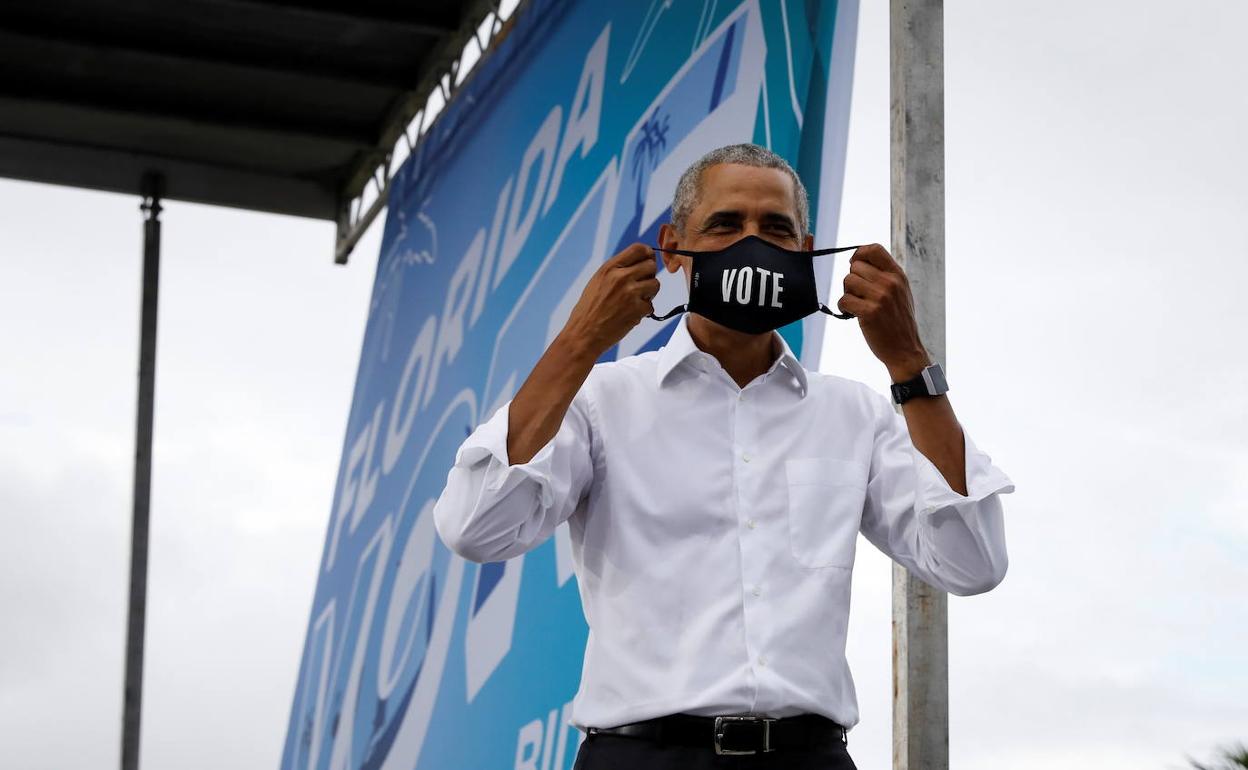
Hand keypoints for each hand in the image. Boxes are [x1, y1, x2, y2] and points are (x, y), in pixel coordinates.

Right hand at [560, 243, 659, 357]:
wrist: (584, 334)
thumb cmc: (589, 310)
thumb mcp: (598, 281)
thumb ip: (617, 271)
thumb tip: (639, 263)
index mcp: (610, 268)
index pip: (638, 249)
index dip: (648, 254)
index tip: (648, 261)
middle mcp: (621, 277)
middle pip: (651, 265)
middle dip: (649, 275)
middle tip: (641, 286)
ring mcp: (630, 293)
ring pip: (655, 284)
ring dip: (649, 294)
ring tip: (635, 301)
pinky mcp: (637, 310)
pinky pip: (651, 306)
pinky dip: (644, 312)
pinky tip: (630, 315)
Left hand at [835, 243, 930, 379]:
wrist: (905, 350)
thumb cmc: (899, 321)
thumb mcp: (901, 292)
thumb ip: (885, 275)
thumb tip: (858, 261)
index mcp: (898, 275)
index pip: (874, 249)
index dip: (859, 254)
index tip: (855, 265)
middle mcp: (890, 283)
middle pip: (856, 267)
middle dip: (852, 280)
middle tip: (858, 295)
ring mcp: (880, 297)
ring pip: (848, 281)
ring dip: (847, 294)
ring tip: (857, 305)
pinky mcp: (869, 312)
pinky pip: (844, 300)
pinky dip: (844, 307)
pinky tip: (852, 314)